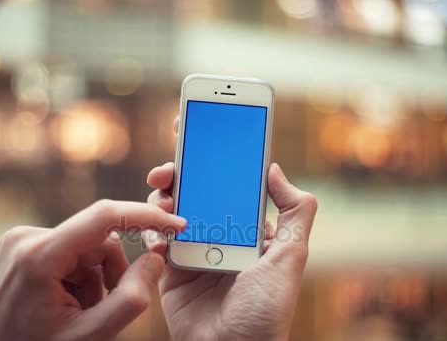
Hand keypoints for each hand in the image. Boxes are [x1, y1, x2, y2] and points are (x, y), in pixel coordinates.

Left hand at [0, 200, 186, 340]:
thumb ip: (131, 298)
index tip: (175, 225)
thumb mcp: (90, 335)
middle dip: (111, 271)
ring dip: (93, 277)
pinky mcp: (20, 245)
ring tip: (78, 310)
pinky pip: (67, 249)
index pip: (104, 216)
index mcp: (40, 257)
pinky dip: (77, 275)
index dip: (145, 217)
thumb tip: (156, 259)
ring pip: (84, 245)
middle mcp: (26, 238)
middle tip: (103, 307)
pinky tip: (64, 301)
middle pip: (98, 238)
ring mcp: (19, 240)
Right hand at [143, 162, 316, 339]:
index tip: (199, 137)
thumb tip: (275, 169)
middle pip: (197, 193)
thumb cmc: (266, 309)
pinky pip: (158, 239)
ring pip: (173, 211)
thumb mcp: (292, 256)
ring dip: (163, 198)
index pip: (231, 185)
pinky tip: (155, 230)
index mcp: (250, 229)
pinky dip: (152, 229)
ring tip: (161, 196)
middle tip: (168, 167)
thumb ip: (295, 211)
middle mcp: (222, 236)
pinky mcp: (172, 269)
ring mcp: (195, 251)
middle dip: (181, 174)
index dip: (215, 161)